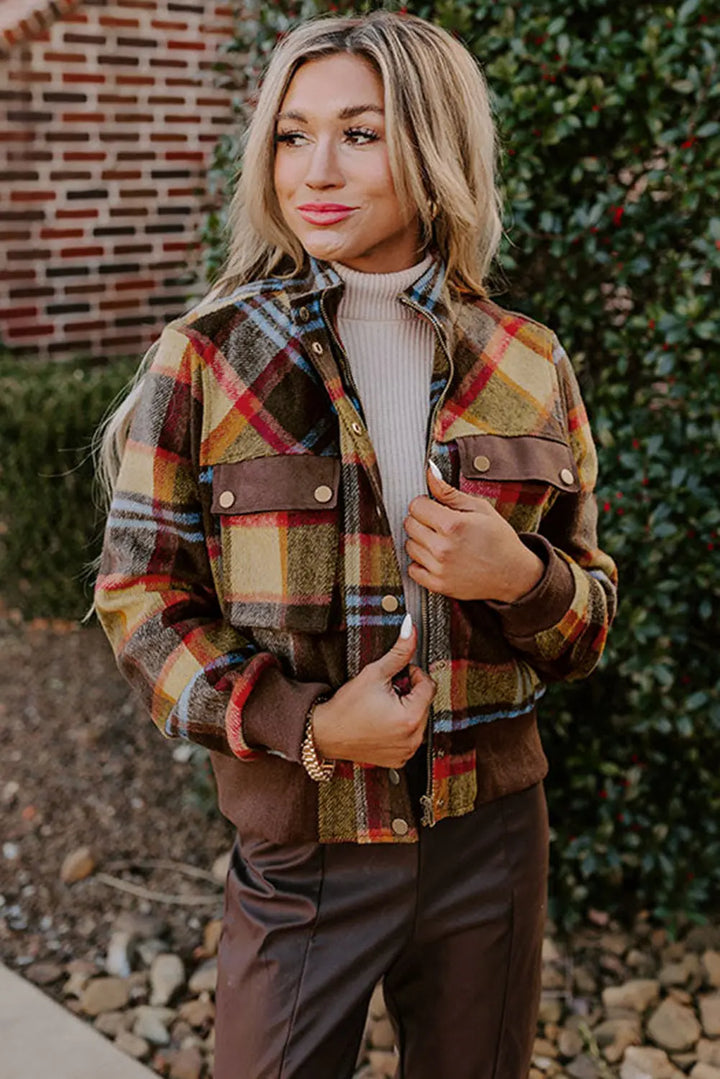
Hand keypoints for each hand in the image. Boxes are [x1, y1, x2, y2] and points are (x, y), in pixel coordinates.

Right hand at [311, 617, 435, 767]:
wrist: (324, 733)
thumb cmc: (346, 706)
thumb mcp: (374, 673)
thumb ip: (399, 652)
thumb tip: (411, 628)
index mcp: (411, 717)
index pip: (428, 686)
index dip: (413, 675)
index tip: (396, 676)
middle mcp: (414, 739)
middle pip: (425, 703)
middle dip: (409, 694)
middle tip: (386, 692)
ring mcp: (407, 752)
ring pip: (419, 720)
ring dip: (406, 710)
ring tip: (382, 708)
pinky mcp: (399, 760)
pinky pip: (410, 737)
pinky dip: (400, 729)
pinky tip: (381, 723)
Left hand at [402, 465, 543, 603]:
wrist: (513, 573)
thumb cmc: (499, 538)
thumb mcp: (480, 508)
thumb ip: (449, 492)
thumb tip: (429, 473)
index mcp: (453, 524)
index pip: (416, 506)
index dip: (424, 504)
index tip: (434, 508)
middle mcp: (443, 548)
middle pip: (409, 525)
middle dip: (421, 520)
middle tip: (439, 524)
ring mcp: (440, 569)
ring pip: (409, 546)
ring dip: (420, 541)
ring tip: (440, 541)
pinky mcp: (439, 585)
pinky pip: (413, 570)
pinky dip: (421, 563)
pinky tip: (436, 558)